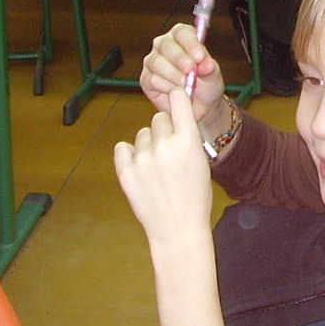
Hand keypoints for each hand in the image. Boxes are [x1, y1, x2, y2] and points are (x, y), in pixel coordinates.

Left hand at [114, 87, 214, 249]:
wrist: (178, 228)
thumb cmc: (195, 196)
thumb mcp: (201, 160)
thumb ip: (187, 135)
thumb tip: (177, 111)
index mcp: (188, 140)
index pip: (178, 98)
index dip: (177, 97)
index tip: (177, 100)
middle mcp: (164, 144)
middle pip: (159, 118)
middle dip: (165, 129)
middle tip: (170, 151)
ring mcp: (143, 159)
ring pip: (142, 134)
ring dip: (148, 145)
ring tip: (157, 167)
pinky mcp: (125, 172)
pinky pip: (123, 148)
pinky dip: (129, 155)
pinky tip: (140, 168)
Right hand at [141, 23, 227, 138]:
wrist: (199, 107)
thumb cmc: (206, 86)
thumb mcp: (213, 77)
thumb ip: (210, 69)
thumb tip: (207, 64)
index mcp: (183, 37)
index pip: (183, 33)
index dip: (190, 43)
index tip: (200, 57)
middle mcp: (165, 45)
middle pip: (166, 45)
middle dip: (179, 58)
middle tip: (190, 70)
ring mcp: (153, 61)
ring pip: (156, 62)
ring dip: (172, 74)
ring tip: (185, 85)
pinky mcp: (146, 78)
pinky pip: (151, 79)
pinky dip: (164, 86)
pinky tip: (175, 92)